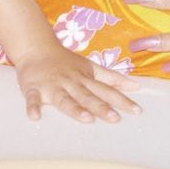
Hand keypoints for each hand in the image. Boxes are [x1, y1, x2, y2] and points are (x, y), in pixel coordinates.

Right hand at [15, 45, 140, 123]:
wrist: (37, 49)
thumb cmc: (67, 62)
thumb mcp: (91, 67)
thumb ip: (112, 78)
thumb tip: (135, 86)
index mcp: (86, 78)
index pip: (107, 90)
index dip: (122, 100)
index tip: (137, 110)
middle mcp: (72, 82)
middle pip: (88, 96)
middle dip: (102, 107)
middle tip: (115, 119)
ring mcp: (53, 86)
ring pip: (65, 99)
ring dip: (75, 109)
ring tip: (86, 119)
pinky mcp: (33, 88)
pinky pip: (32, 99)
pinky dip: (33, 107)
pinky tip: (35, 117)